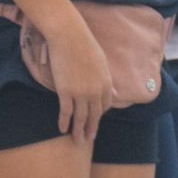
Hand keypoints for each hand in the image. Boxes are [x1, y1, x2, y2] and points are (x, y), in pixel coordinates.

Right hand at [39, 8, 111, 145]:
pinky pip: (66, 112)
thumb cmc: (85, 45)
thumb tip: (115, 94)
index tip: (95, 122)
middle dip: (92, 129)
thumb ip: (108, 82)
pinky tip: (62, 129)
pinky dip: (64, 122)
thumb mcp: (102, 64)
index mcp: (106, 83)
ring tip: (77, 141)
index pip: (105, 106)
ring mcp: (80, 93)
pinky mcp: (66, 91)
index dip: (99, 115)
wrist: (69, 36)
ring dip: (79, 131)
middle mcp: (95, 91)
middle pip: (94, 115)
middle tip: (88, 139)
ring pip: (81, 117)